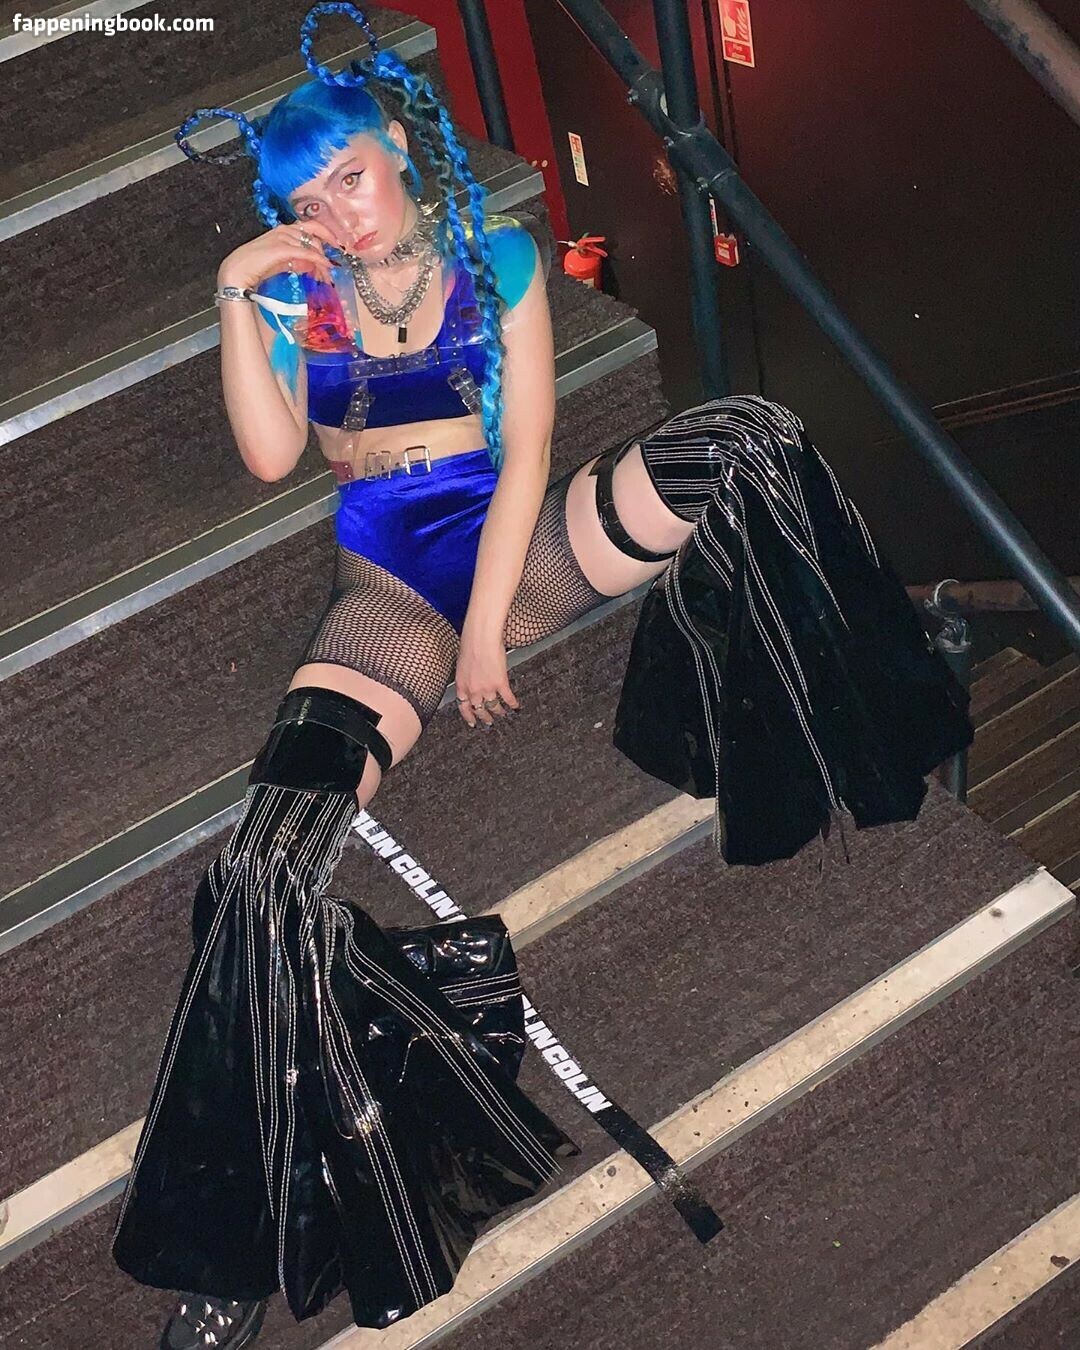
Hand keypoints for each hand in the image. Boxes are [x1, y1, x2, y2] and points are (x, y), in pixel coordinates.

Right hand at [217, 219, 338, 290]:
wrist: (237, 272)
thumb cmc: (256, 267)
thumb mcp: (282, 262)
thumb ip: (297, 261)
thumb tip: (313, 265)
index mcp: (284, 230)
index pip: (311, 227)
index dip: (327, 235)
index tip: (338, 246)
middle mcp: (284, 230)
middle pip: (314, 236)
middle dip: (326, 252)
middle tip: (332, 270)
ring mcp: (283, 238)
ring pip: (312, 246)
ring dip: (322, 262)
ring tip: (327, 277)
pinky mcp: (282, 249)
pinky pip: (306, 253)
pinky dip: (318, 260)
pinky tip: (325, 267)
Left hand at [454, 631, 519, 729]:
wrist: (481, 637)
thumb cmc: (470, 644)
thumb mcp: (463, 664)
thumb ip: (467, 676)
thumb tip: (472, 680)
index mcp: (462, 685)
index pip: (463, 707)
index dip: (469, 716)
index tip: (472, 722)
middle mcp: (473, 690)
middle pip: (479, 710)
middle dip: (485, 718)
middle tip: (489, 722)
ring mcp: (487, 688)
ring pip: (494, 706)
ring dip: (499, 712)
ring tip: (503, 714)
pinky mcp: (500, 683)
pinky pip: (507, 698)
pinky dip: (513, 704)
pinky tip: (516, 706)